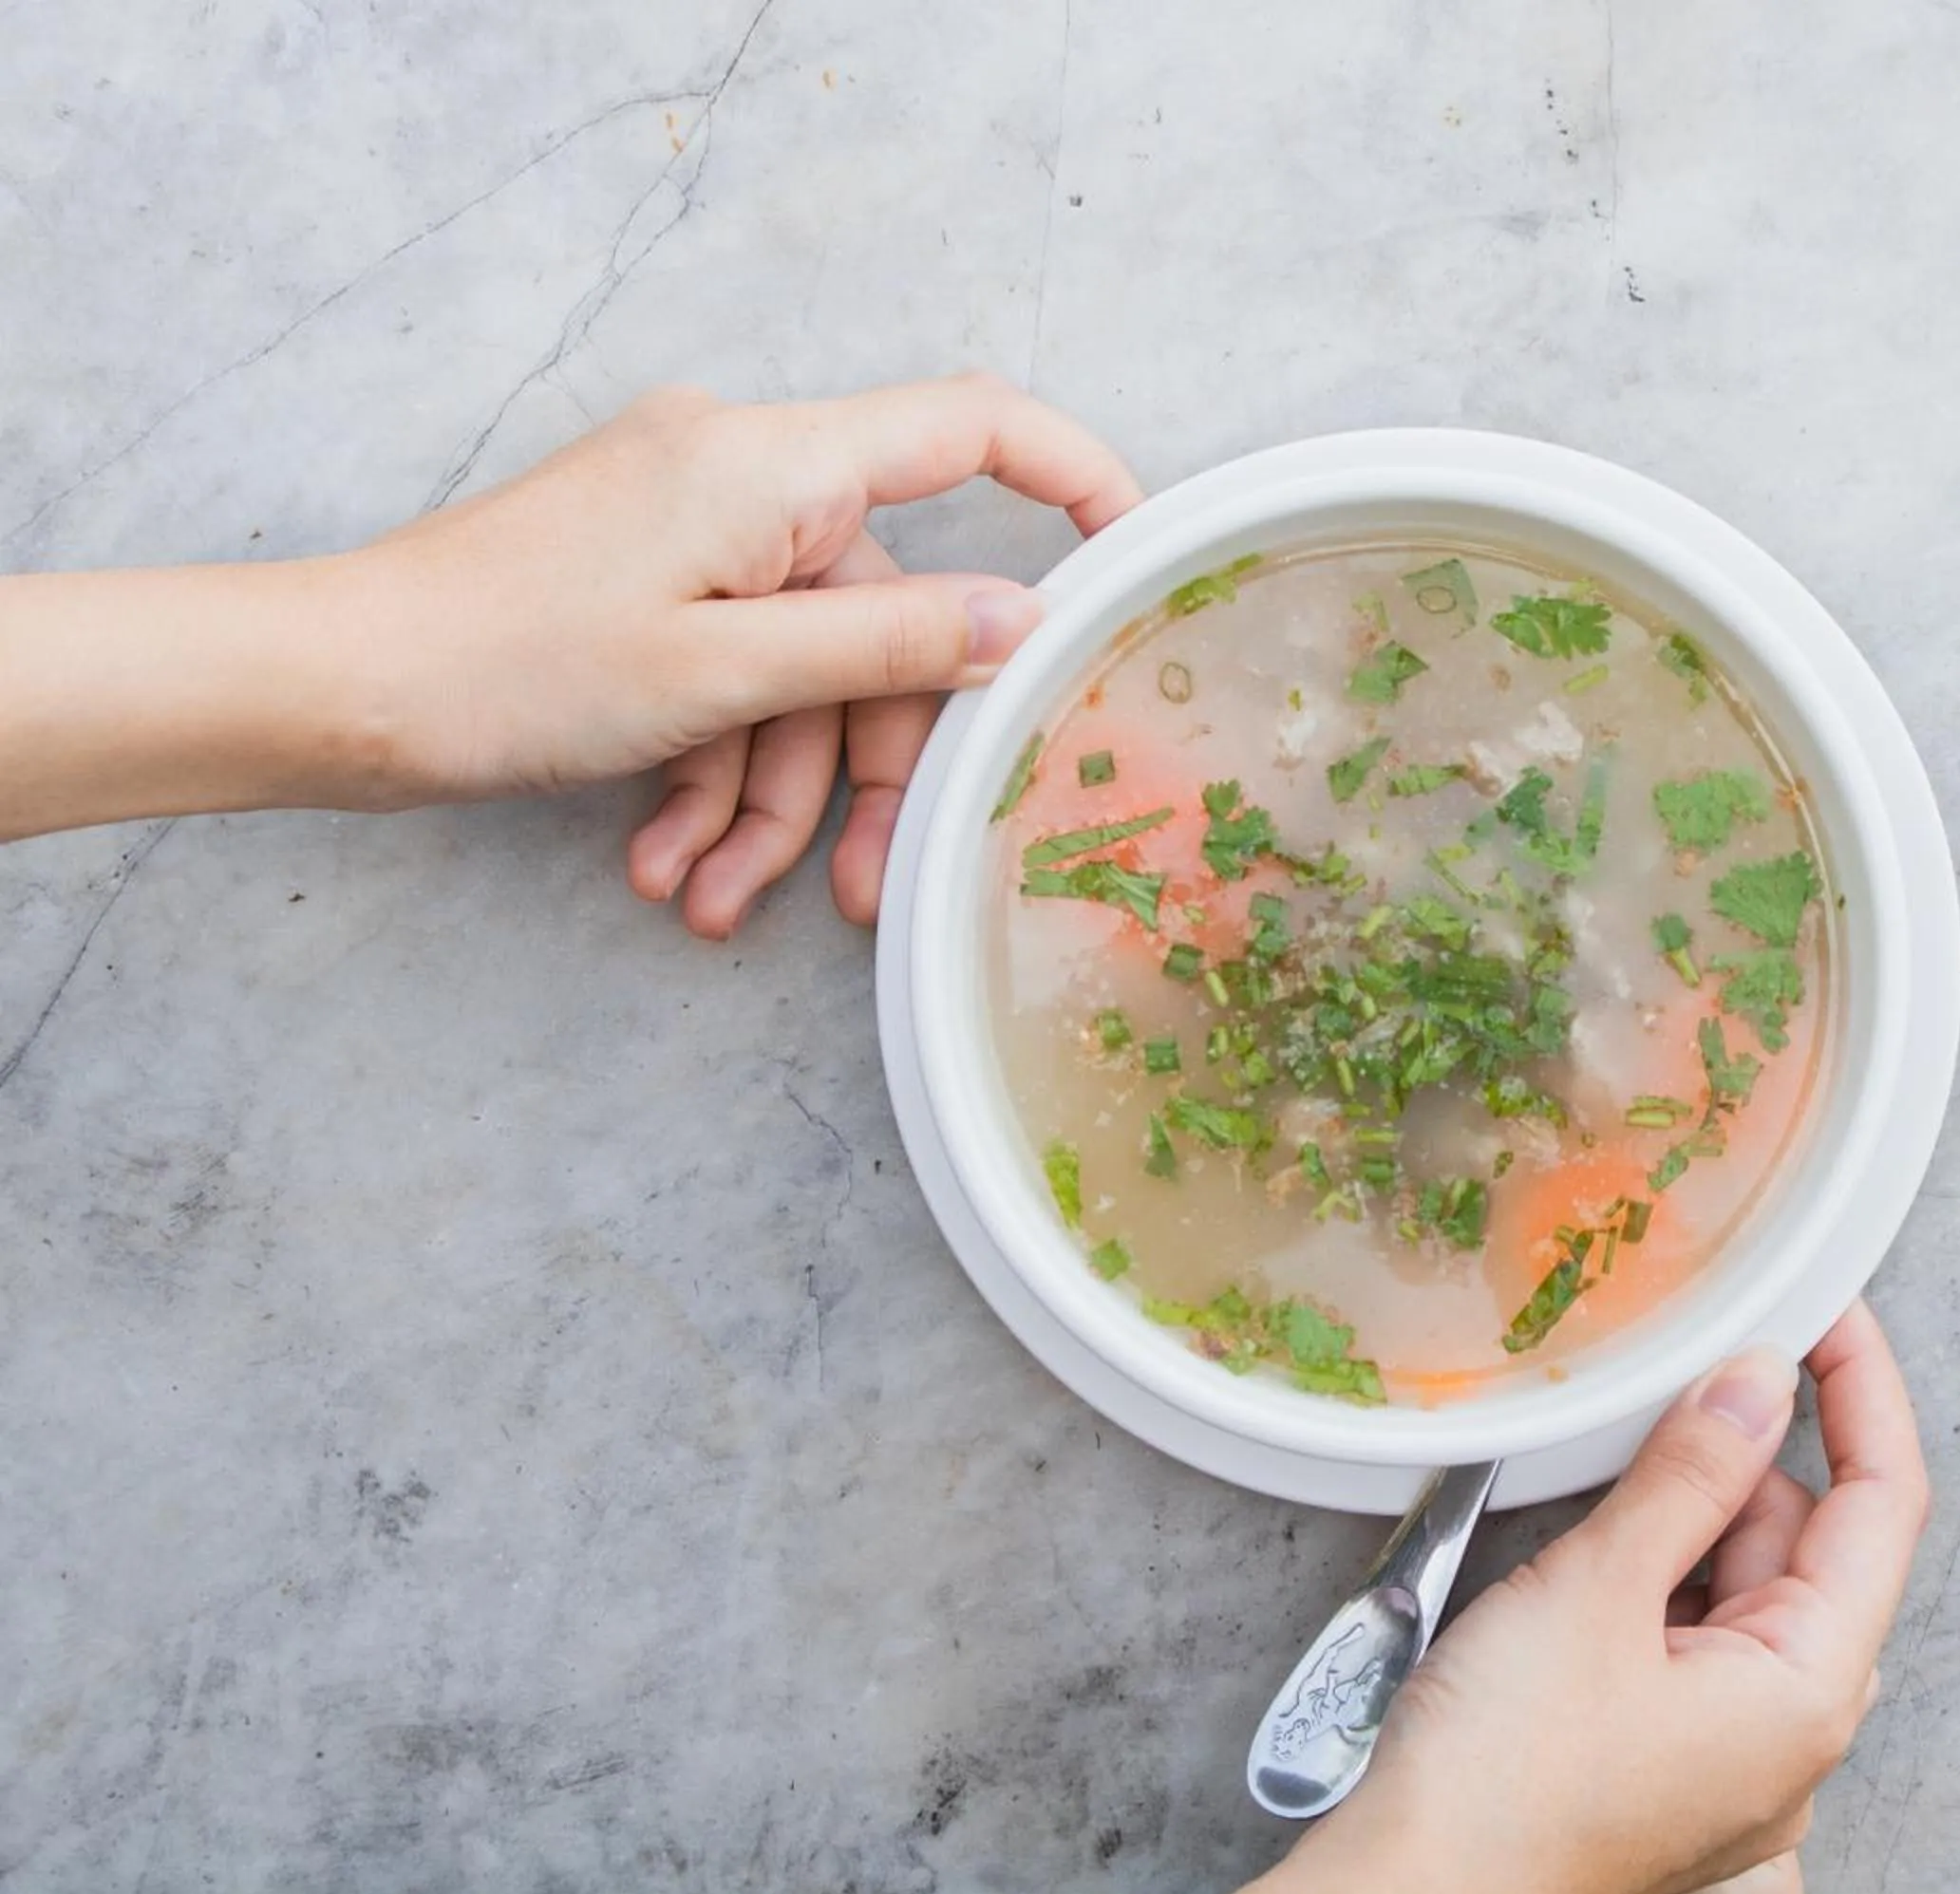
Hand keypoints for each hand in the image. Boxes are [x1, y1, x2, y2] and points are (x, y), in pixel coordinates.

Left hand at [351, 374, 1141, 934]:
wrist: (326, 693)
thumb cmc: (497, 666)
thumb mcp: (720, 672)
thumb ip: (890, 642)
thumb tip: (1026, 619)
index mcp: (772, 464)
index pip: (972, 427)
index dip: (1074, 477)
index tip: (1135, 559)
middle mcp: (741, 480)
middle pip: (881, 622)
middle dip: (859, 769)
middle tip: (856, 891)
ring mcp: (690, 536)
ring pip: (800, 679)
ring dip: (766, 804)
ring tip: (704, 902)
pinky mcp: (647, 589)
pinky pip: (730, 683)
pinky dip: (710, 776)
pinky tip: (665, 867)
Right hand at [1255, 1305, 1928, 1893]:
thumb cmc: (1501, 1781)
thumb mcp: (1597, 1590)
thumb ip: (1690, 1474)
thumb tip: (1757, 1381)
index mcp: (1807, 1694)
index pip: (1884, 1507)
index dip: (1863, 1393)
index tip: (1830, 1313)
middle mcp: (1789, 1735)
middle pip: (1808, 1546)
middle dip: (1750, 1456)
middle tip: (1683, 1370)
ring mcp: (1731, 1756)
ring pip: (1743, 1588)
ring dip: (1692, 1515)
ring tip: (1617, 1468)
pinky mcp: (1669, 1761)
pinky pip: (1693, 1639)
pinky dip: (1658, 1575)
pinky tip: (1597, 1546)